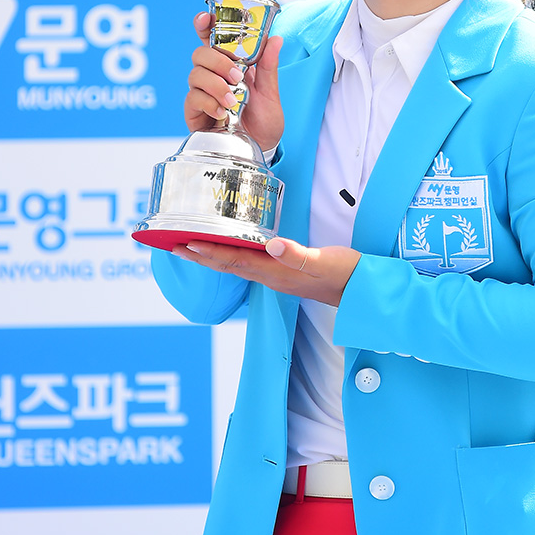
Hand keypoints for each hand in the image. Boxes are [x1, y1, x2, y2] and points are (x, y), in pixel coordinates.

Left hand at [172, 236, 361, 306]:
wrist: (361, 291)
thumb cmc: (345, 274)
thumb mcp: (325, 261)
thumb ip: (298, 254)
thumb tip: (271, 245)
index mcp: (277, 272)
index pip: (235, 261)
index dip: (209, 252)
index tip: (185, 243)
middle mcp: (271, 277)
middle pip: (227, 266)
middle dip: (200, 255)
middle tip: (173, 245)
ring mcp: (277, 277)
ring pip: (236, 266)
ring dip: (211, 257)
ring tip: (191, 246)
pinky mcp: (284, 273)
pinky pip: (248, 264)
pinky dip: (231, 256)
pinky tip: (228, 249)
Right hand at [183, 11, 284, 151]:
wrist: (260, 149)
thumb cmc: (264, 121)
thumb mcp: (271, 93)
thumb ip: (268, 67)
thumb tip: (275, 38)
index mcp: (230, 65)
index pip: (212, 39)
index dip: (205, 25)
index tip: (205, 18)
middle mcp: (213, 76)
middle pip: (200, 53)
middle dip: (218, 62)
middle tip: (237, 77)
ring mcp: (202, 93)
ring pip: (195, 74)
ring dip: (216, 85)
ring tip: (233, 101)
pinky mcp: (194, 112)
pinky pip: (192, 98)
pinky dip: (208, 103)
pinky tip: (222, 113)